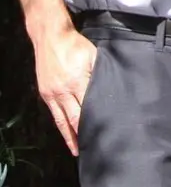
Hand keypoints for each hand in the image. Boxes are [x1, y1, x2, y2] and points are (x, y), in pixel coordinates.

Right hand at [32, 26, 97, 156]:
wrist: (51, 37)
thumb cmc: (76, 44)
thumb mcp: (93, 56)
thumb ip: (99, 73)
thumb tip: (108, 87)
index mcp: (77, 82)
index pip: (88, 108)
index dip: (94, 122)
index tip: (102, 133)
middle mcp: (63, 91)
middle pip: (74, 119)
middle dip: (81, 135)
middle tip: (90, 148)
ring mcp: (52, 94)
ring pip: (61, 121)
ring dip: (68, 136)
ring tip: (75, 149)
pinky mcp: (45, 93)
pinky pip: (53, 114)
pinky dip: (59, 125)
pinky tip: (65, 131)